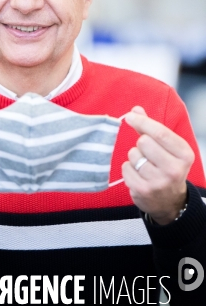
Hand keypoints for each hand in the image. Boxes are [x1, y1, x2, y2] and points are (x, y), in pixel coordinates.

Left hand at [122, 106, 194, 224]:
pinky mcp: (143, 191)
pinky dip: (128, 168)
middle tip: (147, 153)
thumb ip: (151, 127)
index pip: (160, 132)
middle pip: (144, 142)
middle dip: (141, 144)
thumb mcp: (167, 147)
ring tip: (144, 166)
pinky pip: (125, 168)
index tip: (130, 117)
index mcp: (184, 154)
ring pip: (133, 155)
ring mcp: (158, 182)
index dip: (142, 122)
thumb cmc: (166, 166)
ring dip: (134, 157)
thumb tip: (135, 110)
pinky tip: (138, 175)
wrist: (169, 201)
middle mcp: (174, 170)